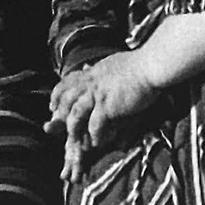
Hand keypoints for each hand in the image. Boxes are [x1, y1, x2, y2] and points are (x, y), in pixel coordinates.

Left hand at [45, 51, 160, 181]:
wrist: (151, 66)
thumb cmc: (140, 65)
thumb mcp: (114, 63)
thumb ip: (102, 69)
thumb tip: (93, 67)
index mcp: (94, 72)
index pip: (67, 82)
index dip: (57, 94)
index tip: (53, 105)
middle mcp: (92, 82)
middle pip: (66, 99)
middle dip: (60, 114)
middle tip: (57, 127)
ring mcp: (98, 94)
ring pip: (75, 115)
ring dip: (75, 130)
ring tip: (79, 142)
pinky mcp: (108, 106)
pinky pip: (94, 125)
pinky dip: (95, 136)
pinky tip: (99, 142)